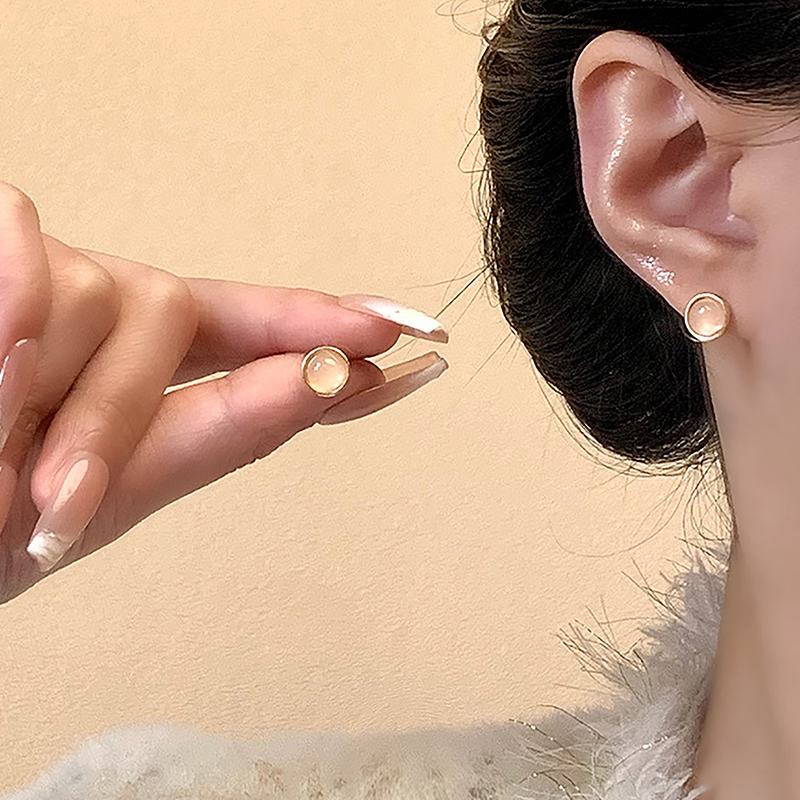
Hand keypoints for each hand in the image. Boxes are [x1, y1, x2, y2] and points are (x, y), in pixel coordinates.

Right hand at [0, 183, 447, 603]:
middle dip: (114, 423)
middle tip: (44, 516)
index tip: (416, 330)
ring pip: (107, 300)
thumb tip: (328, 375)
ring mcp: (51, 279)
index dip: (331, 322)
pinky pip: (34, 264)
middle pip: (177, 317)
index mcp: (145, 373)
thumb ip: (207, 440)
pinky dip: (16, 312)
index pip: (257, 334)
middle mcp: (107, 312)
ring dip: (51, 409)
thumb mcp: (96, 501)